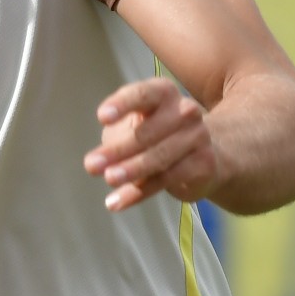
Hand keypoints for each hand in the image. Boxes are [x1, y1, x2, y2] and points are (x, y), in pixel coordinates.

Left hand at [87, 78, 222, 211]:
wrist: (203, 155)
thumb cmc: (156, 135)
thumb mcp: (133, 127)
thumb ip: (117, 136)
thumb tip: (99, 161)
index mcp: (163, 93)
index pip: (142, 94)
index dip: (122, 104)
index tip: (102, 117)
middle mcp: (185, 111)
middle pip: (147, 132)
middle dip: (117, 150)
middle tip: (91, 165)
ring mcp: (197, 137)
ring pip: (158, 157)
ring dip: (130, 170)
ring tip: (108, 179)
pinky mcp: (203, 163)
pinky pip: (166, 179)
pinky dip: (139, 193)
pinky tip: (117, 202)